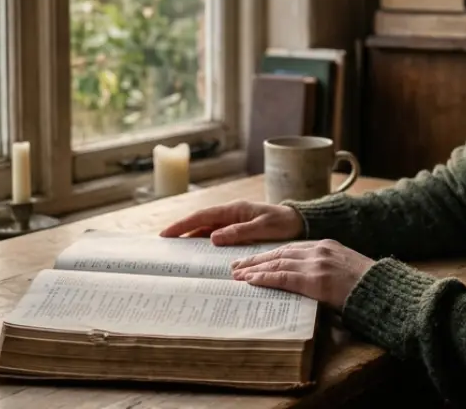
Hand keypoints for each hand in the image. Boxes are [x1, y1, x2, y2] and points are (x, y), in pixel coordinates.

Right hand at [159, 200, 304, 244]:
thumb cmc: (284, 223)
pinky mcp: (239, 231)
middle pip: (200, 223)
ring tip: (176, 252)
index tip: (166, 233)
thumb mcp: (264, 228)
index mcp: (234, 210)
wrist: (301, 223)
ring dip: (192, 239)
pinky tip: (198, 255)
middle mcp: (231, 215)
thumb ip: (239, 232)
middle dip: (181, 231)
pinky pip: (217, 237)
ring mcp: (234, 223)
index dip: (183, 224)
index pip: (202, 216)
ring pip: (207, 230)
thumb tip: (212, 237)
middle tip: (164, 245)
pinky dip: (205, 244)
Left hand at [230, 239, 374, 309]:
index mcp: (326, 245)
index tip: (254, 259)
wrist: (383, 291)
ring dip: (254, 269)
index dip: (270, 254)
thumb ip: (324, 270)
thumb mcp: (344, 270)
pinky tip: (251, 281)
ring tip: (238, 274)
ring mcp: (317, 264)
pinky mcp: (316, 279)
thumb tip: (305, 282)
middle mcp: (319, 250)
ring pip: (277, 263)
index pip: (290, 248)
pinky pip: (283, 277)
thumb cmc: (367, 286)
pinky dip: (264, 278)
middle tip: (237, 265)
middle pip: (280, 252)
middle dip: (256, 259)